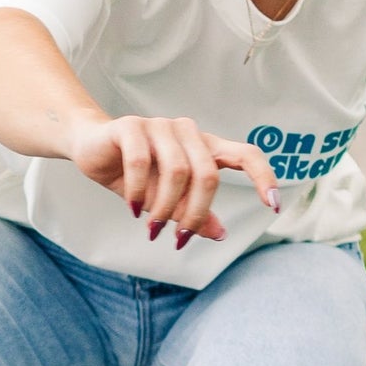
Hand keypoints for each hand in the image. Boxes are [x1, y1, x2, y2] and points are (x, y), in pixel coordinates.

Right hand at [65, 114, 280, 245]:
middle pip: (207, 175)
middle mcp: (187, 132)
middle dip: (193, 214)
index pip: (246, 154)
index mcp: (204, 147)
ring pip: (177, 171)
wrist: (91, 149)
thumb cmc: (136, 175)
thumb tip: (221, 234)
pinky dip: (138, 191)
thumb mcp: (166, 199)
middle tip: (176, 240)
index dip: (264, 177)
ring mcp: (159, 125)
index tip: (274, 206)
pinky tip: (131, 207)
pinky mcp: (131, 126)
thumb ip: (193, 213)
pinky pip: (141, 162)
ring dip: (164, 208)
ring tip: (152, 228)